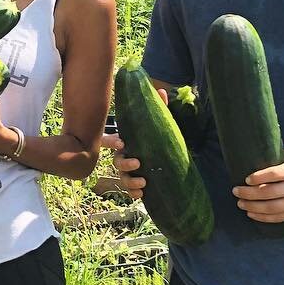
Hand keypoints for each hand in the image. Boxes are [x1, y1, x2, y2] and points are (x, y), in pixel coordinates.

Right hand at [100, 85, 169, 201]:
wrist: (174, 162)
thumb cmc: (161, 140)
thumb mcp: (161, 125)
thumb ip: (159, 109)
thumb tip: (162, 90)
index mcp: (127, 142)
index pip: (110, 141)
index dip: (111, 142)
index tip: (122, 143)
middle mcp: (125, 157)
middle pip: (116, 161)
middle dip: (125, 163)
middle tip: (138, 162)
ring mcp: (130, 172)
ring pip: (122, 178)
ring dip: (130, 181)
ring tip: (144, 182)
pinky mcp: (136, 185)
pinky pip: (129, 191)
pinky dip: (133, 193)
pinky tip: (142, 194)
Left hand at [232, 149, 283, 221]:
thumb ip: (282, 157)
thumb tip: (261, 157)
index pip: (273, 174)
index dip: (257, 177)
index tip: (245, 178)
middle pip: (268, 193)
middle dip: (248, 193)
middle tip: (236, 191)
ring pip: (271, 208)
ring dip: (252, 207)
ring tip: (240, 203)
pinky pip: (279, 218)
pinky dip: (263, 217)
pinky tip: (252, 214)